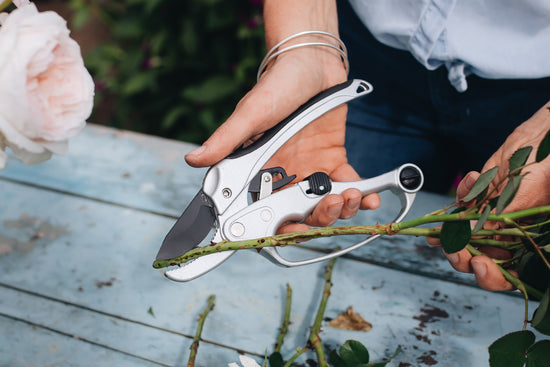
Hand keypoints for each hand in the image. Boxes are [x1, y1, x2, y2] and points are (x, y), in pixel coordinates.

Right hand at [184, 34, 379, 232]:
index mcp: (259, 172)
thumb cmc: (277, 85)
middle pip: (297, 216)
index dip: (270, 229)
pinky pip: (347, 184)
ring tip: (350, 196)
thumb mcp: (251, 113)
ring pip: (323, 206)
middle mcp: (284, 177)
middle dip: (315, 221)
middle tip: (329, 206)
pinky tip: (370, 198)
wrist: (312, 62)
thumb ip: (226, 140)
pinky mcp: (333, 160)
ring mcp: (310, 171)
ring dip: (340, 210)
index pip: (260, 211)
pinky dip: (361, 196)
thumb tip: (193, 160)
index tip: (284, 234)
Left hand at [427, 101, 549, 290]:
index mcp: (529, 245)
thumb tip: (473, 236)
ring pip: (464, 236)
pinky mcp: (480, 198)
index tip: (477, 264)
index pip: (509, 275)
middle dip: (461, 257)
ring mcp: (492, 217)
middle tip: (451, 248)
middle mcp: (509, 235)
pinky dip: (462, 194)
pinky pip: (463, 204)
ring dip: (450, 233)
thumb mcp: (524, 197)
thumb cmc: (546, 168)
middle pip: (480, 260)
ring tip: (443, 229)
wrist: (544, 138)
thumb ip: (499, 218)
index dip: (491, 276)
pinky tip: (473, 180)